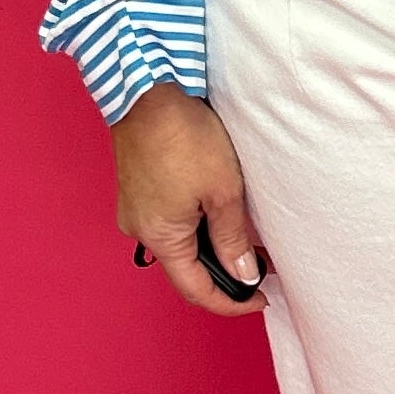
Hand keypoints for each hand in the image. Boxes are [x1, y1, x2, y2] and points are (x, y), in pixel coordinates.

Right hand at [113, 83, 268, 313]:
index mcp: (160, 237)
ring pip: (177, 246)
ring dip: (209, 250)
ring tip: (245, 242)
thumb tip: (243, 275)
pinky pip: (167, 224)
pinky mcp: (136, 192)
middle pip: (184, 270)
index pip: (195, 290)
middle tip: (260, 270)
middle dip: (223, 276)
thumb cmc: (183, 137)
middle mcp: (140, 230)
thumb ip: (232, 239)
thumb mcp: (223, 192)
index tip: (259, 298)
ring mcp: (134, 210)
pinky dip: (194, 229)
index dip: (230, 302)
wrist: (146, 92)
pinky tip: (217, 217)